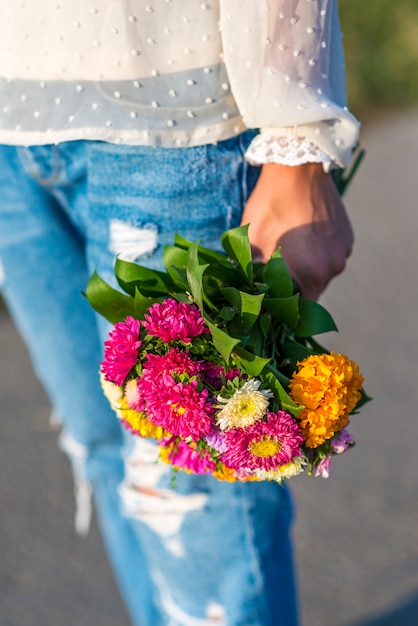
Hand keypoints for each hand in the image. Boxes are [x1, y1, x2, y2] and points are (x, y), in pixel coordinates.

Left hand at [240, 162, 353, 300]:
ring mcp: (343, 252)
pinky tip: (302, 238)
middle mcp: (332, 268)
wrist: (298, 166)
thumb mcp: (253, 243)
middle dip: (291, 289)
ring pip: (321, 274)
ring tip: (287, 252)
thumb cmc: (270, 205)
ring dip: (304, 270)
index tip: (266, 300)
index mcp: (308, 274)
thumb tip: (249, 297)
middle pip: (310, 293)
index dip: (279, 307)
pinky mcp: (348, 238)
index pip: (295, 308)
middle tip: (272, 275)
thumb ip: (253, 276)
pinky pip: (330, 257)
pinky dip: (316, 254)